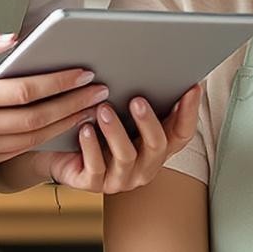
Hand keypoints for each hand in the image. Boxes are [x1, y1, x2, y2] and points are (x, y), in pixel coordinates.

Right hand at [0, 28, 108, 177]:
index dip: (60, 83)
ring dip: (63, 125)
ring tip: (89, 110)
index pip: (26, 91)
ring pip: (30, 140)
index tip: (84, 73)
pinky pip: (14, 152)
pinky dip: (39, 140)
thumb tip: (16, 38)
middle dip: (73, 105)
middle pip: (36, 119)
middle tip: (100, 92)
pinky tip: (58, 127)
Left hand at [41, 85, 200, 194]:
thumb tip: (156, 68)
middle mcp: (143, 166)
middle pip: (157, 146)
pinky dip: (91, 146)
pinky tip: (85, 129)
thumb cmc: (97, 128)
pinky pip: (95, 167)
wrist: (60, 154)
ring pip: (125, 156)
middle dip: (149, 121)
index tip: (192, 88)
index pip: (182, 134)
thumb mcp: (122, 116)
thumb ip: (142, 101)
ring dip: (116, 131)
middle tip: (138, 99)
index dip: (190, 113)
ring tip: (104, 109)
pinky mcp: (93, 183)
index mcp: (156, 148)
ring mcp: (119, 178)